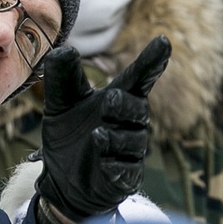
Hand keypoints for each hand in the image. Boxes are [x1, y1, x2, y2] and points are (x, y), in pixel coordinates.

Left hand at [34, 36, 170, 221]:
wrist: (62, 181)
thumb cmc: (68, 136)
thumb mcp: (58, 104)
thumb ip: (62, 77)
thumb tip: (63, 48)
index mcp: (119, 99)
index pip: (140, 77)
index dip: (152, 61)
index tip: (163, 42)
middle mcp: (130, 123)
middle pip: (138, 108)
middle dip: (126, 104)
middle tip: (109, 101)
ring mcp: (131, 151)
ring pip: (133, 140)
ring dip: (116, 137)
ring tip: (96, 135)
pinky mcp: (127, 177)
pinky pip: (127, 169)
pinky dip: (115, 164)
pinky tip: (103, 162)